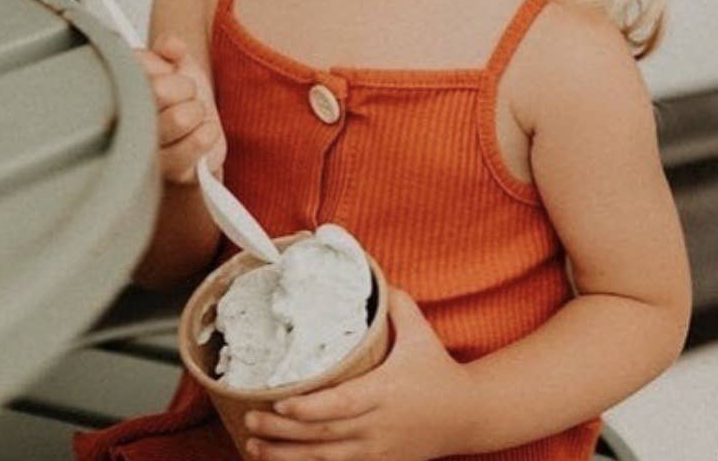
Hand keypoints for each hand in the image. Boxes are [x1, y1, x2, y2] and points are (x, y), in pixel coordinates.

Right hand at [134, 34, 225, 184]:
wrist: (204, 138)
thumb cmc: (185, 102)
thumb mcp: (179, 66)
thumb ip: (171, 48)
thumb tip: (171, 45)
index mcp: (123, 95)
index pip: (137, 68)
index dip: (166, 71)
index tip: (171, 77)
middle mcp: (127, 125)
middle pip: (159, 90)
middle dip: (184, 89)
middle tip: (185, 99)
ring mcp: (146, 152)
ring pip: (181, 117)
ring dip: (198, 113)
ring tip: (192, 120)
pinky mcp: (170, 173)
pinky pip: (199, 141)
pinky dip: (209, 133)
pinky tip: (200, 136)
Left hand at [242, 290, 473, 460]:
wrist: (468, 415)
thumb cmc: (439, 370)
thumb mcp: (420, 331)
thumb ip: (396, 304)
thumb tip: (373, 275)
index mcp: (384, 391)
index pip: (340, 404)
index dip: (308, 407)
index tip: (278, 401)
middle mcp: (376, 425)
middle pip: (323, 434)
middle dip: (283, 430)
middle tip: (250, 419)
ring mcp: (377, 451)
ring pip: (324, 459)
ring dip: (286, 456)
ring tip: (253, 446)